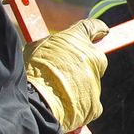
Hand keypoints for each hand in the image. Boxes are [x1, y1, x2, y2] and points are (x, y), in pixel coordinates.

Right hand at [24, 18, 108, 132]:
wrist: (36, 101)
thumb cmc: (31, 71)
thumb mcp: (36, 46)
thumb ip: (54, 44)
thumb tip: (57, 46)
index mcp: (77, 38)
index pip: (93, 27)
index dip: (97, 29)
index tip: (102, 32)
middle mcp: (92, 57)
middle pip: (93, 58)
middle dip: (82, 64)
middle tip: (63, 72)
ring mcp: (96, 80)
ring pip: (88, 81)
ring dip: (76, 85)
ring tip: (55, 91)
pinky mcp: (95, 103)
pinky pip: (88, 102)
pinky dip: (77, 103)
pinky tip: (61, 105)